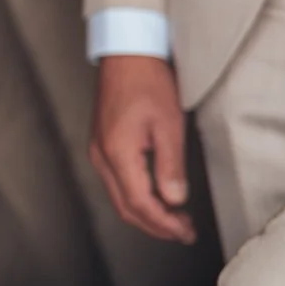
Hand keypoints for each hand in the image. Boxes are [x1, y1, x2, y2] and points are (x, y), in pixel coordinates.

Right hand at [90, 55, 196, 244]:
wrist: (127, 53)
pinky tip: (157, 197)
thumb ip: (171, 166)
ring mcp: (99, 152)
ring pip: (120, 198)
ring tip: (175, 219)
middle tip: (183, 232)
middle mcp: (102, 157)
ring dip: (147, 214)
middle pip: (126, 208)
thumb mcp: (169, 124)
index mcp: (117, 153)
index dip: (164, 224)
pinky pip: (118, 183)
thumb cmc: (148, 81)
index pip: (140, 204)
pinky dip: (138, 198)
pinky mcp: (104, 146)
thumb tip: (174, 200)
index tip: (184, 232)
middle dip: (156, 226)